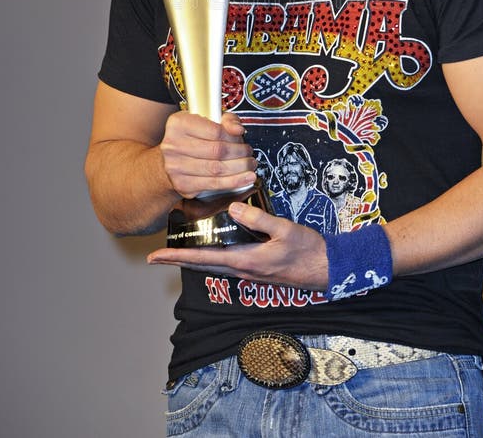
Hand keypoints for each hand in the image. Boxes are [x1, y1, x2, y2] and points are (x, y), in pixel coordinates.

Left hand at [147, 202, 328, 291]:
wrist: (328, 270)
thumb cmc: (308, 250)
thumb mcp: (284, 230)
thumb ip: (257, 219)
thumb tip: (231, 209)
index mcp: (245, 261)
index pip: (204, 258)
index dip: (178, 257)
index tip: (156, 256)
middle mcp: (242, 271)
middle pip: (202, 266)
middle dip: (178, 261)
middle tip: (154, 257)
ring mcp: (249, 273)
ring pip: (212, 266)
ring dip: (192, 260)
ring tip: (175, 252)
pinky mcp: (256, 269)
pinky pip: (225, 265)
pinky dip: (210, 258)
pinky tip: (209, 250)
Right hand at [160, 111, 255, 198]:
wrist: (171, 160)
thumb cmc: (192, 138)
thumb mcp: (207, 120)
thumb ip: (225, 120)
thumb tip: (237, 129)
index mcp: (178, 124)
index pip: (215, 130)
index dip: (234, 136)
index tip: (243, 138)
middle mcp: (173, 145)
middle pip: (217, 151)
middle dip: (240, 153)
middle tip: (249, 153)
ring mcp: (176, 167)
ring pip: (217, 169)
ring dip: (239, 168)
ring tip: (250, 165)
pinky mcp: (182, 184)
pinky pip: (213, 184)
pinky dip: (233, 182)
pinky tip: (244, 178)